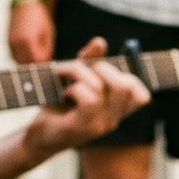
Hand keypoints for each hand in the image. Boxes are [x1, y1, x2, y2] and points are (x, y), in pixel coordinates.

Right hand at [9, 1, 55, 63]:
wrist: (23, 1)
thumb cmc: (38, 15)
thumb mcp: (48, 32)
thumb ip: (47, 48)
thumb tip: (47, 61)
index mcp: (28, 40)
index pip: (37, 59)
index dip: (45, 60)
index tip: (50, 56)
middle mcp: (17, 42)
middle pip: (27, 62)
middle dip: (36, 62)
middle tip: (44, 59)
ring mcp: (10, 42)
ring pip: (19, 61)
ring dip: (28, 61)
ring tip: (36, 54)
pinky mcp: (7, 40)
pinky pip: (13, 55)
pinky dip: (21, 57)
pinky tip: (28, 52)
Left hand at [20, 39, 148, 156]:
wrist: (38, 136)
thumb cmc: (58, 107)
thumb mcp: (75, 79)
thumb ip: (89, 61)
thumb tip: (100, 42)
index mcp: (115, 111)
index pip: (141, 96)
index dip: (130, 77)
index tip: (104, 70)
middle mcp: (112, 120)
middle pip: (126, 86)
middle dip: (103, 67)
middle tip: (82, 68)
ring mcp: (98, 125)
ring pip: (102, 88)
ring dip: (79, 73)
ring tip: (64, 75)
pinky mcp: (82, 128)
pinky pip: (89, 100)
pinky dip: (74, 88)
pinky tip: (64, 92)